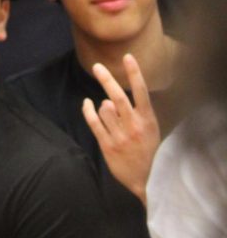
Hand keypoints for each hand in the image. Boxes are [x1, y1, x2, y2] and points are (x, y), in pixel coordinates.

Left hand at [83, 54, 158, 203]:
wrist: (143, 181)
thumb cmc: (147, 150)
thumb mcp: (150, 130)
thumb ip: (134, 112)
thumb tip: (108, 99)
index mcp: (148, 120)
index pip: (141, 92)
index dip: (135, 73)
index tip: (128, 57)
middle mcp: (134, 126)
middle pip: (117, 97)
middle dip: (107, 79)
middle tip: (97, 66)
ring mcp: (120, 135)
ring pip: (104, 108)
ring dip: (103, 107)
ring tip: (111, 117)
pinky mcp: (106, 144)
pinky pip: (93, 121)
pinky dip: (88, 110)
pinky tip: (87, 103)